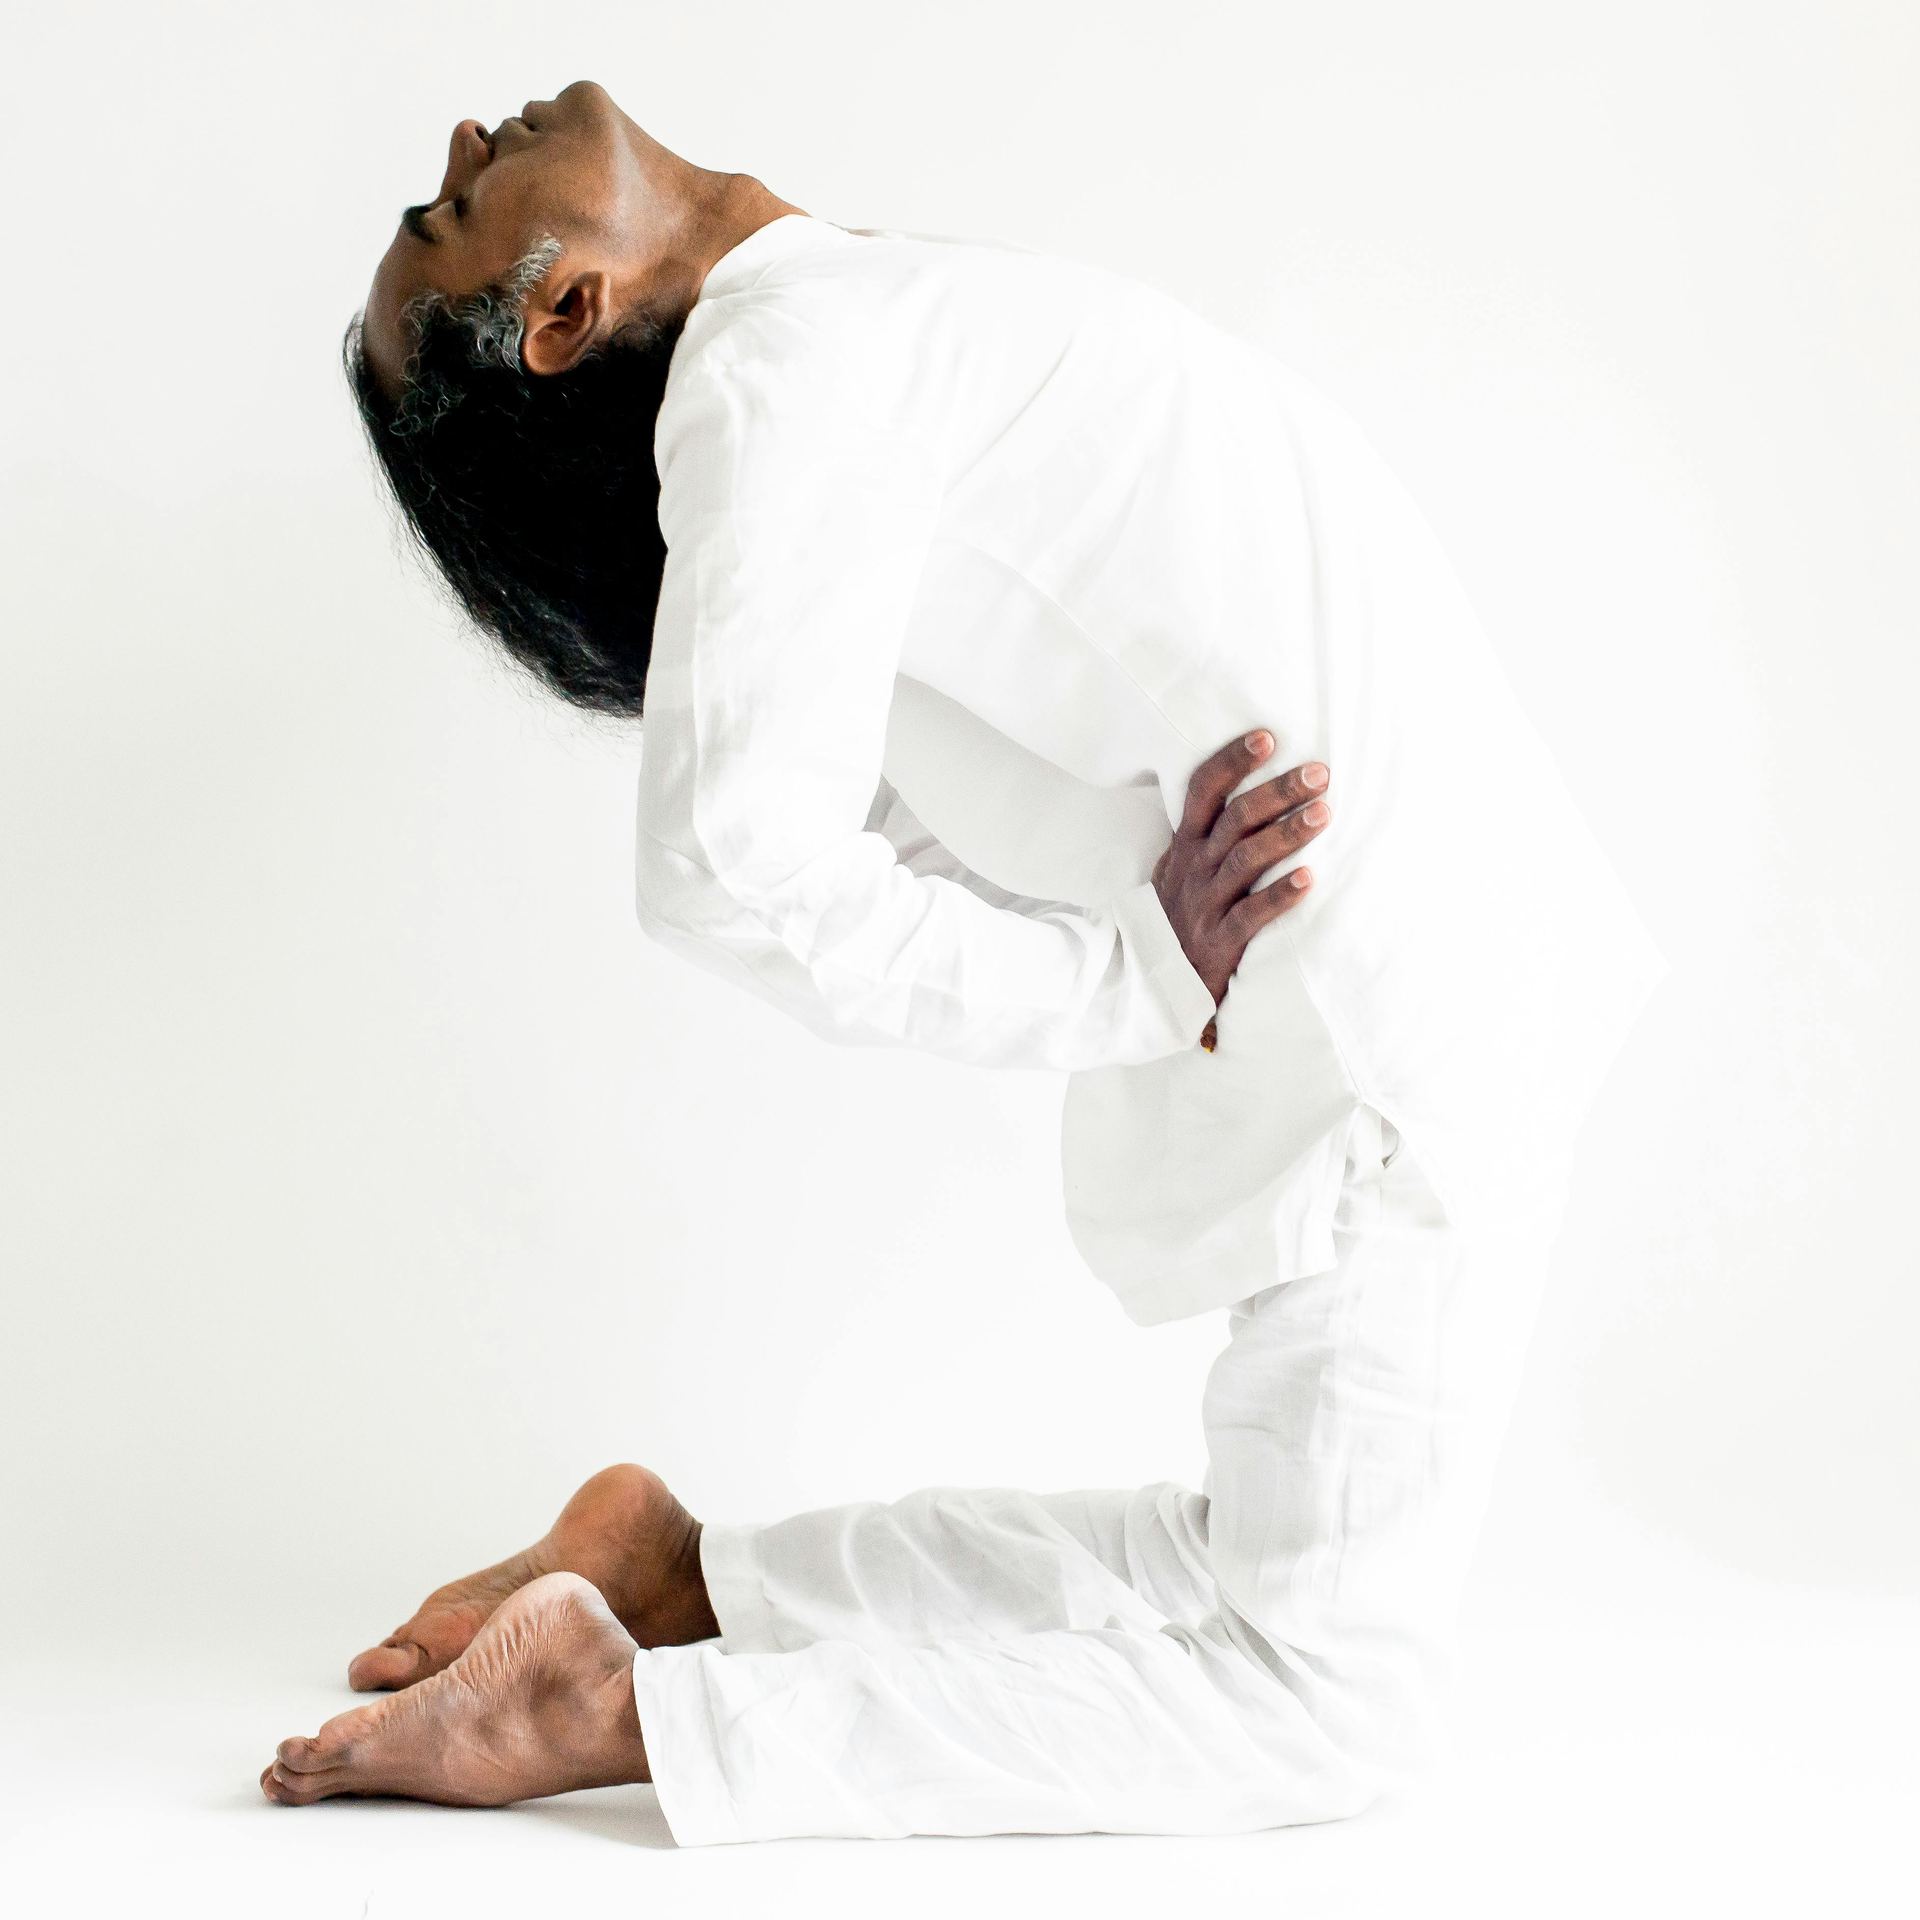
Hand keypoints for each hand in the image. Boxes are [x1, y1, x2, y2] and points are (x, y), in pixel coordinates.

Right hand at [1151, 730, 1330, 1049]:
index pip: (1204, 791)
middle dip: (1278, 792)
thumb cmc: (1178, 917)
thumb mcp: (1178, 870)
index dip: (1232, 762)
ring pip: (1245, 860)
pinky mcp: (1219, 942)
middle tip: (1319, 774)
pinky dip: (1280, 895)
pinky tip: (1310, 879)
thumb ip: (1205, 835)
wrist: (1155, 983)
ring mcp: (1205, 904)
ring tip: (1324, 815)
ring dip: (1286, 834)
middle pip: (1235, 819)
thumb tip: (1248, 791)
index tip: (1267, 738)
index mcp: (1185, 845)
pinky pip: (1251, 915)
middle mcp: (1194, 868)